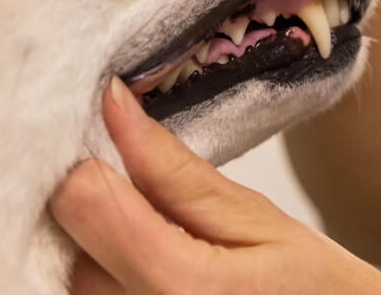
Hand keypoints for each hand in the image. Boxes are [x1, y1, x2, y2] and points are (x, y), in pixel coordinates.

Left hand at [50, 78, 380, 293]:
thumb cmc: (316, 292)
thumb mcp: (256, 219)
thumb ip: (173, 170)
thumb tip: (112, 104)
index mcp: (179, 288)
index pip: (81, 200)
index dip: (91, 154)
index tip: (113, 131)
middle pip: (65, 238)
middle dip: (93, 198)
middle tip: (142, 181)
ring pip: (69, 272)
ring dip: (96, 239)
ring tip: (160, 230)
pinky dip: (103, 269)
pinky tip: (144, 259)